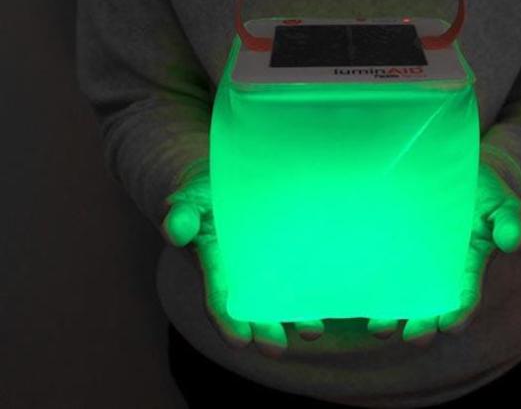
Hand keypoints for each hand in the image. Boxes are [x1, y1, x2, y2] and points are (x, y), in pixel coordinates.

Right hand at [161, 157, 325, 357]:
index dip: (227, 319)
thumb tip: (172, 230)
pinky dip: (324, 289)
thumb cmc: (204, 194)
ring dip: (298, 317)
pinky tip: (341, 297)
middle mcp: (243, 273)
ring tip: (313, 331)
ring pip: (285, 297)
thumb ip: (180, 215)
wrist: (228, 178)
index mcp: (215, 265)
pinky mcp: (296, 251)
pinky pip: (311, 272)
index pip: (220, 297)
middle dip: (264, 329)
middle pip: (254, 307)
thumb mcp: (189, 201)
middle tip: (276, 350)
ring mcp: (271, 265)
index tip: (238, 340)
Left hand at [367, 161, 520, 344]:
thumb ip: (508, 223)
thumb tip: (515, 243)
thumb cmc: (481, 190)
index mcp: (469, 266)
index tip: (451, 325)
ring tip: (381, 328)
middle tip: (414, 337)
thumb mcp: (499, 203)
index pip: (465, 297)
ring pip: (400, 296)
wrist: (448, 167)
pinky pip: (375, 270)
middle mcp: (439, 272)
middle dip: (423, 324)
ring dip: (391, 316)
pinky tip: (357, 295)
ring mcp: (411, 261)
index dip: (459, 312)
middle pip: (430, 306)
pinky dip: (367, 286)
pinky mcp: (387, 246)